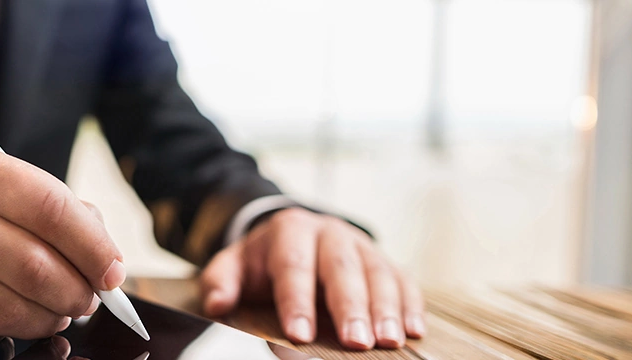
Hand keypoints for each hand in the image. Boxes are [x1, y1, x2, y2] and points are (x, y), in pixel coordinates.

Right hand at [0, 139, 124, 347]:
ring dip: (45, 320)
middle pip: (33, 264)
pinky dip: (3, 332)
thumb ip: (51, 210)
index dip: (93, 247)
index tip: (113, 273)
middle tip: (86, 301)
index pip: (49, 207)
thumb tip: (107, 259)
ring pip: (8, 308)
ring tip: (53, 313)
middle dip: (75, 293)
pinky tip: (3, 316)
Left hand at [200, 207, 424, 349]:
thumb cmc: (261, 261)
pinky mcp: (383, 259)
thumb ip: (221, 282)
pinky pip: (402, 278)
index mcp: (290, 231)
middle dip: (350, 307)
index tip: (299, 334)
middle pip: (341, 268)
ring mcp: (360, 245)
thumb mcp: (232, 265)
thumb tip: (217, 303)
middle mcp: (329, 233)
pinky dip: (411, 304)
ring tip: (389, 341)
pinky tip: (414, 330)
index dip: (297, 302)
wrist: (290, 236)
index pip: (293, 267)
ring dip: (386, 309)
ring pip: (378, 273)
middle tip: (355, 342)